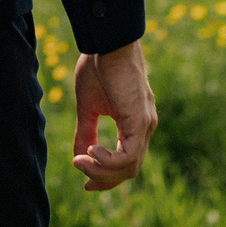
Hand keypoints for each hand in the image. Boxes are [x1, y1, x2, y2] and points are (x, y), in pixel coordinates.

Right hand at [72, 41, 156, 190]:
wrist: (107, 43)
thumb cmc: (98, 67)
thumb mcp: (88, 107)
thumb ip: (86, 132)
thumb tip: (80, 156)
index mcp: (134, 124)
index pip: (126, 162)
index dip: (106, 177)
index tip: (86, 183)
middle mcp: (145, 128)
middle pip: (129, 170)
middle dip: (104, 180)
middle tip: (83, 181)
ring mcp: (145, 125)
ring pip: (129, 167)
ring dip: (102, 171)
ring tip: (81, 160)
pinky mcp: (140, 121)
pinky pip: (129, 156)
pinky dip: (108, 161)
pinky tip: (92, 151)